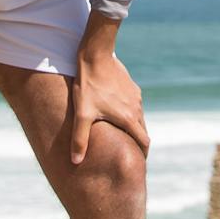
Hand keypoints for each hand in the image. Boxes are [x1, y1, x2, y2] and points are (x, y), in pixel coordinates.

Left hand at [67, 40, 149, 163]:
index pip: (143, 142)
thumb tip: (75, 161)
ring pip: (139, 117)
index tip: (137, 162)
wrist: (96, 56)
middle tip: (128, 152)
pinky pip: (134, 105)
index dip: (142, 154)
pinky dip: (129, 113)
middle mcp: (136, 108)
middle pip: (143, 131)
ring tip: (120, 134)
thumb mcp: (82, 114)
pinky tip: (115, 112)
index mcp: (128, 118)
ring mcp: (136, 96)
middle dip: (138, 143)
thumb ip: (79, 139)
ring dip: (133, 127)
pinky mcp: (132, 87)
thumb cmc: (88, 86)